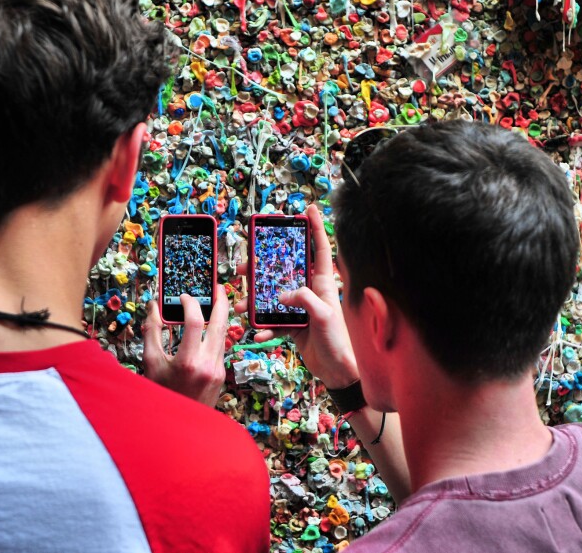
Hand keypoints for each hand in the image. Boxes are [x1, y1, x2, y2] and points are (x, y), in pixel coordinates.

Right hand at [143, 286, 229, 405]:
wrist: (177, 425)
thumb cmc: (160, 393)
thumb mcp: (151, 363)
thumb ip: (152, 332)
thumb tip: (152, 306)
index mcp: (188, 362)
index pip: (195, 322)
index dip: (190, 304)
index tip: (183, 297)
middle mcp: (207, 365)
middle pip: (221, 324)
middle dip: (221, 302)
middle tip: (217, 286)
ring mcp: (218, 370)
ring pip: (224, 334)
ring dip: (220, 316)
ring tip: (214, 301)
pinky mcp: (221, 373)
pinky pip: (221, 347)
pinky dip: (216, 333)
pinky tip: (209, 325)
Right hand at [234, 204, 358, 388]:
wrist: (339, 372)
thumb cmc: (339, 342)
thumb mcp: (323, 315)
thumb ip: (303, 299)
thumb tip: (282, 295)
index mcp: (322, 283)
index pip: (320, 249)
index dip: (316, 228)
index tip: (309, 209)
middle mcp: (310, 292)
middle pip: (284, 271)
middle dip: (264, 267)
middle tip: (245, 266)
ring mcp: (300, 309)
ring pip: (272, 297)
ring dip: (255, 302)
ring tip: (242, 307)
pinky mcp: (293, 326)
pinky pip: (273, 322)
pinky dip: (264, 329)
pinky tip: (259, 334)